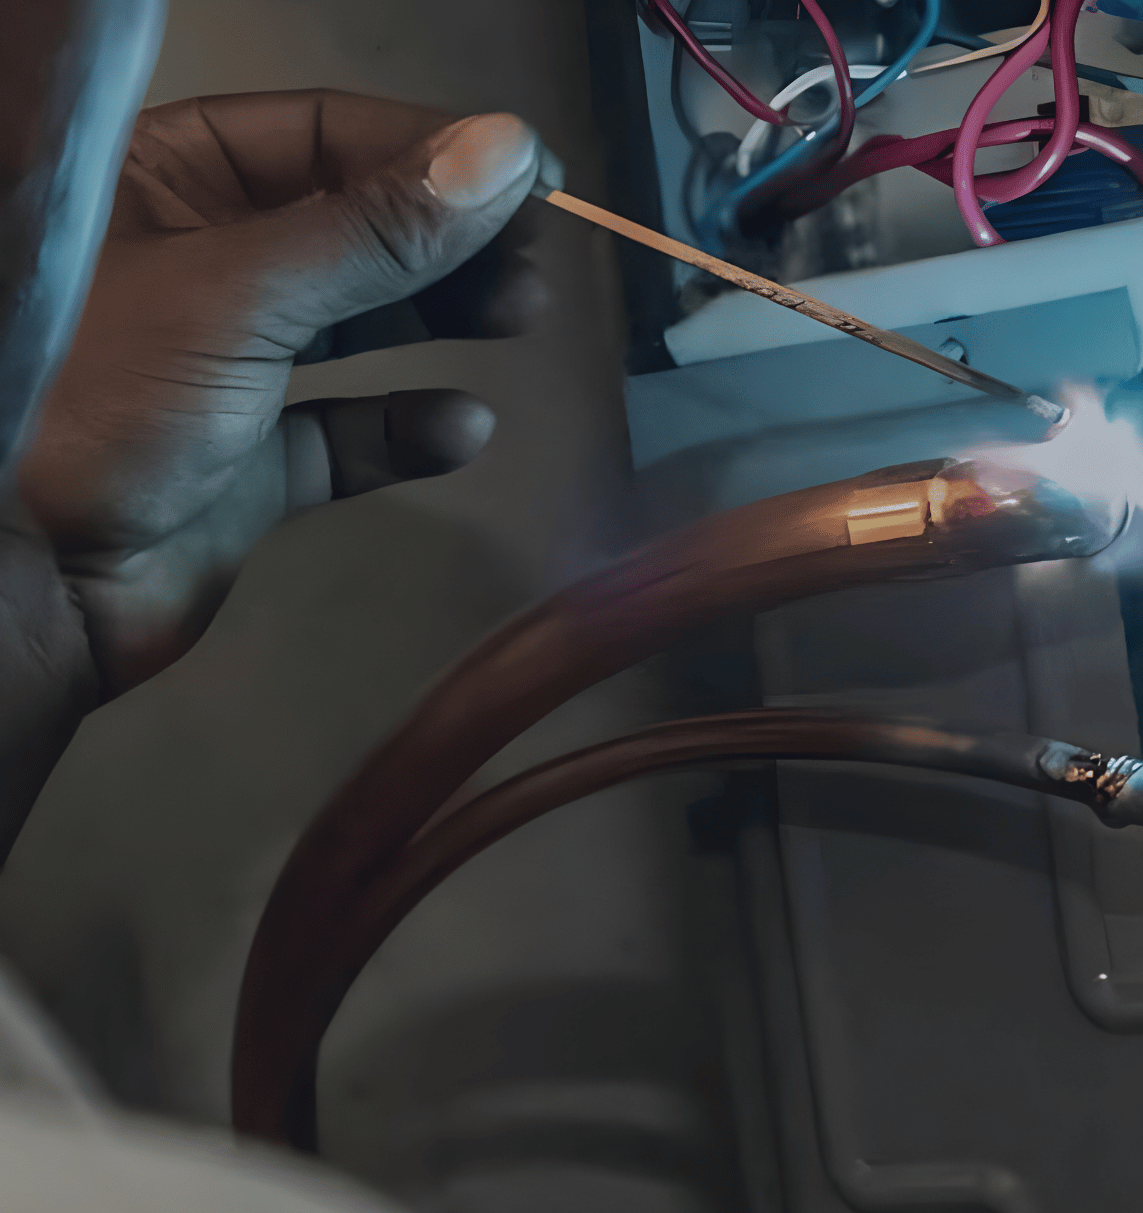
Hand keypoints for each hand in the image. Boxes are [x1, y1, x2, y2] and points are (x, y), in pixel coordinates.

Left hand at [16, 89, 561, 693]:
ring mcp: (229, 367)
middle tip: (532, 258)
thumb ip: (374, 231)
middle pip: (348, 227)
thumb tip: (508, 156)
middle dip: (442, 239)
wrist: (35, 585)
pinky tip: (461, 430)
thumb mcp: (238, 293)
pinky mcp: (254, 464)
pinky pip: (346, 434)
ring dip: (437, 318)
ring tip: (519, 317)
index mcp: (162, 183)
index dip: (427, 149)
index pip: (318, 135)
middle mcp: (200, 264)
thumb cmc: (105, 403)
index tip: (528, 174)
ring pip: (355, 326)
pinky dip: (404, 431)